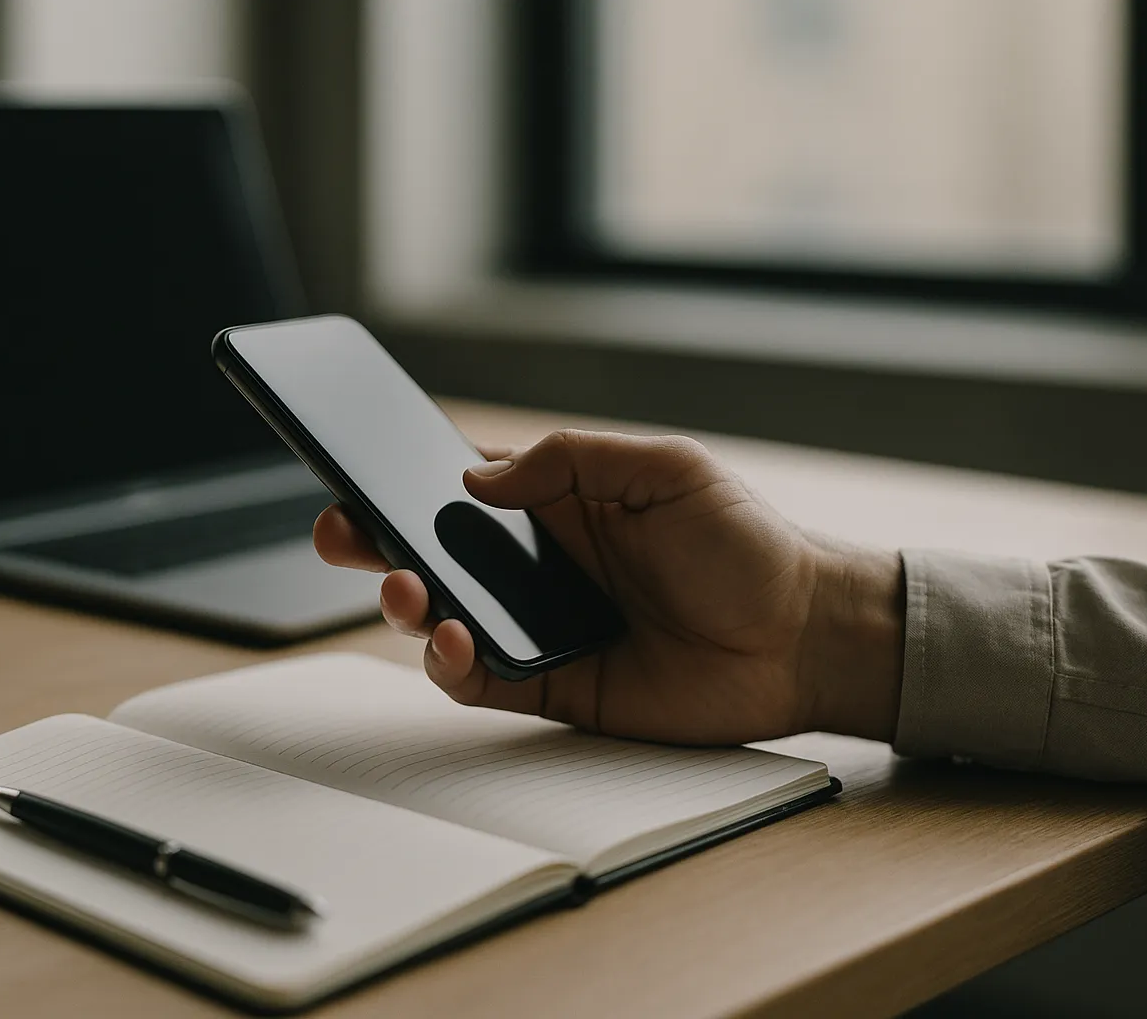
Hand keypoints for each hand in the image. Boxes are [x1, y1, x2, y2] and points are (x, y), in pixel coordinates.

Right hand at [314, 430, 903, 744]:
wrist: (804, 637)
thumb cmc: (746, 544)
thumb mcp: (665, 469)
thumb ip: (570, 459)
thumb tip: (476, 476)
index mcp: (558, 504)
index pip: (459, 489)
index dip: (402, 481)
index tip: (353, 469)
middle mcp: (540, 565)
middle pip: (434, 555)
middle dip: (374, 544)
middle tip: (343, 535)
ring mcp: (543, 627)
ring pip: (445, 619)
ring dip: (408, 605)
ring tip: (406, 592)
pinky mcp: (556, 687)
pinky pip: (481, 681)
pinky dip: (454, 665)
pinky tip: (459, 641)